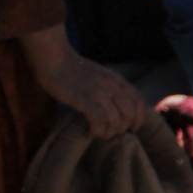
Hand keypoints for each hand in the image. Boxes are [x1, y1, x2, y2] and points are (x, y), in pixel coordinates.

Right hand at [20, 23, 145, 138]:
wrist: (53, 58)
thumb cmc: (70, 67)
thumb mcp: (98, 74)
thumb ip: (108, 86)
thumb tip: (113, 105)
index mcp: (116, 79)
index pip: (139, 101)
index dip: (139, 119)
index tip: (132, 129)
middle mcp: (111, 86)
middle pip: (129, 114)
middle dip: (122, 129)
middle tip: (109, 133)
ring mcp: (98, 93)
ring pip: (115, 121)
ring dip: (107, 133)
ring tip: (97, 134)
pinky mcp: (84, 100)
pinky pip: (98, 122)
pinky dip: (96, 131)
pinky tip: (88, 133)